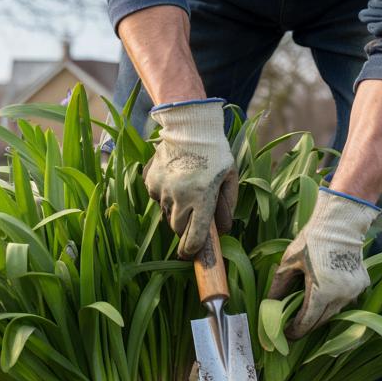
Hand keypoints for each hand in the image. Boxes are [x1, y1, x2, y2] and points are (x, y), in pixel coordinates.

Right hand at [144, 99, 237, 258]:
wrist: (189, 126)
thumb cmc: (215, 152)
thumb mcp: (230, 177)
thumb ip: (227, 205)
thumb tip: (221, 230)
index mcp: (202, 198)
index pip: (193, 236)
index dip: (190, 250)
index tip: (189, 254)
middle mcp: (180, 197)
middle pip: (177, 227)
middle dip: (184, 227)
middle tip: (192, 215)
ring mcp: (162, 189)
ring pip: (165, 213)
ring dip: (175, 210)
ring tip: (185, 190)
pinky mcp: (151, 181)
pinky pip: (156, 197)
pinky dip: (165, 194)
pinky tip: (175, 179)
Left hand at [268, 188, 380, 338]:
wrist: (341, 222)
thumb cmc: (312, 240)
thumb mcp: (289, 262)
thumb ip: (279, 286)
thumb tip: (269, 305)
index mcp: (322, 292)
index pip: (307, 321)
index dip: (295, 331)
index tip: (285, 334)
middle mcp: (341, 295)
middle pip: (321, 320)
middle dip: (307, 325)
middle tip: (293, 327)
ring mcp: (354, 291)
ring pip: (335, 311)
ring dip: (321, 314)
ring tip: (307, 313)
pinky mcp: (362, 284)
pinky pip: (346, 300)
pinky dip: (334, 301)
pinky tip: (324, 298)